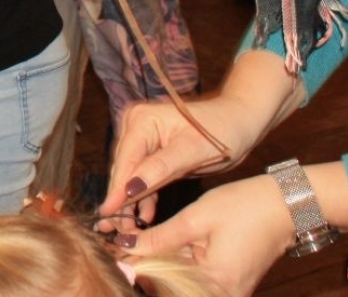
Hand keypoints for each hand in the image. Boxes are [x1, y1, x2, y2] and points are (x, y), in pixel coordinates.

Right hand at [103, 51, 299, 225]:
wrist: (240, 120)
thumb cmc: (222, 130)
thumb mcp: (193, 152)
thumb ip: (160, 169)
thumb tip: (129, 188)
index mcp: (143, 119)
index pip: (126, 160)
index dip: (117, 189)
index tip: (107, 214)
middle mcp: (137, 124)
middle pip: (124, 167)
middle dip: (120, 197)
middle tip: (115, 227)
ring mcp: (143, 136)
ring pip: (130, 173)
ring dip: (130, 199)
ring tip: (128, 227)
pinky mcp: (152, 148)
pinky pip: (143, 174)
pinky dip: (145, 194)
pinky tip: (145, 214)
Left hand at [119, 176, 294, 296]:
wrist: (286, 206)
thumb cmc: (245, 207)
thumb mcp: (196, 219)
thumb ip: (159, 239)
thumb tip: (125, 248)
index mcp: (215, 283)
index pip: (160, 283)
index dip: (132, 266)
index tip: (110, 249)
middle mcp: (223, 294)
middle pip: (170, 288)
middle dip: (143, 267)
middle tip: (117, 244)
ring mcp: (227, 291)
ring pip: (180, 283)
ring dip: (157, 265)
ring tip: (131, 243)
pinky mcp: (229, 284)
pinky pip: (194, 279)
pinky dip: (176, 264)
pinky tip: (157, 248)